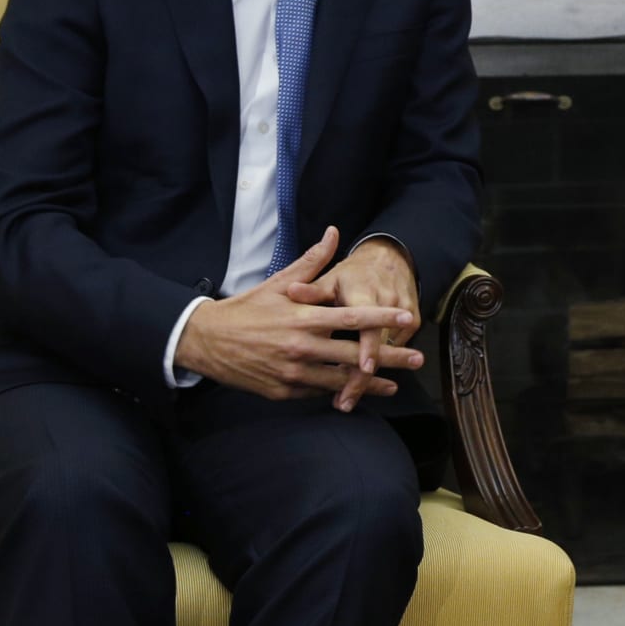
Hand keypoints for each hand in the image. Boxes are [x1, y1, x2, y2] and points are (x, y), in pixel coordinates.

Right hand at [174, 227, 423, 405]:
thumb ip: (312, 262)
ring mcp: (292, 373)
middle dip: (389, 358)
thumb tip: (334, 232)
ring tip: (395, 386)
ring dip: (370, 385)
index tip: (407, 317)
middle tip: (418, 358)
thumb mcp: (278, 282)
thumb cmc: (247, 308)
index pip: (351, 319)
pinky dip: (339, 392)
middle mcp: (301, 348)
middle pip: (354, 355)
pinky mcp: (283, 392)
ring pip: (340, 381)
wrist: (205, 341)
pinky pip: (318, 393)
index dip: (382, 318)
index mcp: (303, 318)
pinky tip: (358, 392)